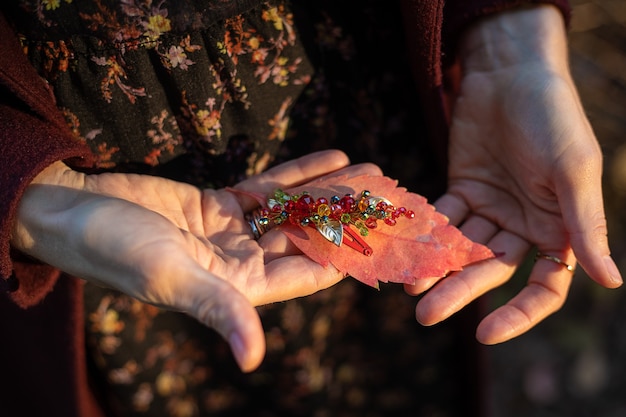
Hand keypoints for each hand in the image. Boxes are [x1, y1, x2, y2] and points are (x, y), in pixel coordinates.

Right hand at [12, 150, 381, 370]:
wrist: (78, 215)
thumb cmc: (118, 252)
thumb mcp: (171, 279)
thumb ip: (217, 310)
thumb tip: (252, 358)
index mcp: (240, 286)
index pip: (308, 273)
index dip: (349, 258)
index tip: (388, 243)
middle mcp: (243, 261)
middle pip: (310, 237)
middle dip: (350, 217)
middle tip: (391, 197)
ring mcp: (234, 230)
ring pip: (296, 209)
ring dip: (333, 190)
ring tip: (373, 170)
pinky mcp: (221, 203)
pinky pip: (270, 186)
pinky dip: (301, 173)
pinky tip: (335, 156)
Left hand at [405, 6, 621, 343]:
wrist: (510, 73)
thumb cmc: (552, 116)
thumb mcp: (574, 170)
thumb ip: (583, 226)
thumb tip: (611, 281)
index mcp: (558, 229)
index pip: (544, 286)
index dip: (519, 313)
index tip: (486, 333)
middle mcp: (523, 225)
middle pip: (491, 271)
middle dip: (459, 293)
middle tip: (424, 314)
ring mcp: (490, 210)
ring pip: (461, 250)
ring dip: (435, 268)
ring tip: (407, 286)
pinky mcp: (461, 190)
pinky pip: (441, 219)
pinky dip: (424, 234)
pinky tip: (403, 247)